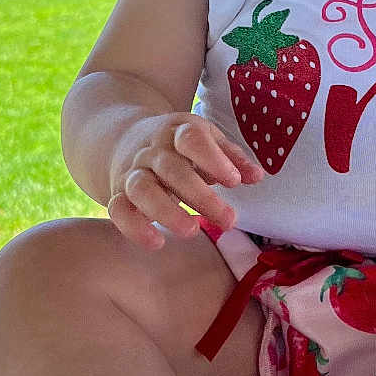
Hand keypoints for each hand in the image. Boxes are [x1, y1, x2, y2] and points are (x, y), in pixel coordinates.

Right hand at [106, 114, 263, 249]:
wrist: (124, 138)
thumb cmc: (179, 146)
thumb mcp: (207, 141)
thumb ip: (232, 157)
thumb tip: (258, 176)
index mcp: (178, 132)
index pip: (192, 139)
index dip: (213, 159)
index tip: (234, 182)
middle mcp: (152, 151)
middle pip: (172, 170)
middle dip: (201, 196)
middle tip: (229, 220)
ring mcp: (132, 172)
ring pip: (142, 189)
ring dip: (167, 212)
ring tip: (192, 231)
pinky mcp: (117, 194)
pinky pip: (118, 210)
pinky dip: (134, 227)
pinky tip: (157, 243)